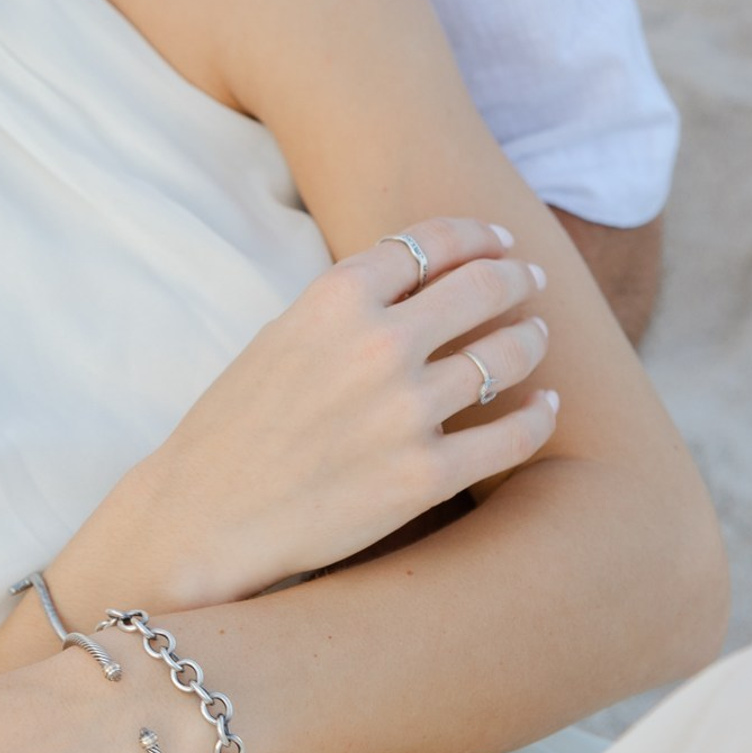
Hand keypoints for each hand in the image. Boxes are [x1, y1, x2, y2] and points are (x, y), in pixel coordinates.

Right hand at [120, 218, 556, 609]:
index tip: (498, 241)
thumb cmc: (234, 427)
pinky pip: (513, 436)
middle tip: (530, 278)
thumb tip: (414, 285)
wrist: (205, 517)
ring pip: (506, 356)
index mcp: (334, 299)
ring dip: (530, 339)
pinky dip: (539, 416)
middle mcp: (379, 345)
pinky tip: (546, 407)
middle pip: (480, 287)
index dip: (475, 236)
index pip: (429, 243)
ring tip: (536, 337)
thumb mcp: (280, 337)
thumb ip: (346, 308)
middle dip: (515, 276)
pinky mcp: (427, 476)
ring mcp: (408, 411)